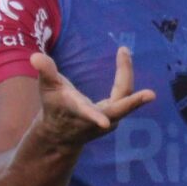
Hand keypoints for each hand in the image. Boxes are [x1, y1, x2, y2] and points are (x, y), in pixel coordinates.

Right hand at [30, 47, 155, 150]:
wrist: (62, 133)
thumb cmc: (54, 108)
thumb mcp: (47, 90)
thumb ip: (45, 73)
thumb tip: (36, 56)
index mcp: (79, 114)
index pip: (87, 115)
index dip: (94, 117)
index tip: (104, 123)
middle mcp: (98, 119)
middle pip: (119, 109)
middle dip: (133, 104)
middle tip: (151, 95)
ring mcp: (110, 119)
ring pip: (124, 96)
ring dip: (125, 72)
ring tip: (122, 52)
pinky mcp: (115, 114)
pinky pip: (125, 92)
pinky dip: (124, 74)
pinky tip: (122, 55)